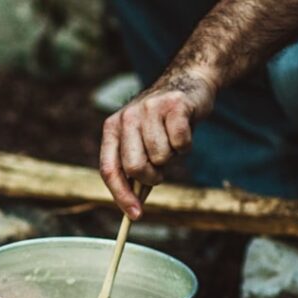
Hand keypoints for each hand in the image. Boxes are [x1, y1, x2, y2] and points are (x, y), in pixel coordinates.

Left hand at [99, 71, 216, 218]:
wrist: (188, 82)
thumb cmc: (163, 122)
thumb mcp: (143, 144)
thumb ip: (137, 172)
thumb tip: (133, 209)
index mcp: (112, 129)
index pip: (109, 169)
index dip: (121, 196)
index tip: (134, 215)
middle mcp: (127, 117)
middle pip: (134, 167)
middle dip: (152, 177)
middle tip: (161, 170)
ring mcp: (149, 109)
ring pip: (161, 157)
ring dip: (172, 157)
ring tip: (172, 140)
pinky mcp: (174, 105)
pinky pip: (181, 144)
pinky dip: (186, 146)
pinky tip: (185, 130)